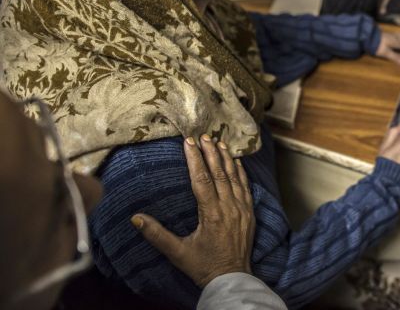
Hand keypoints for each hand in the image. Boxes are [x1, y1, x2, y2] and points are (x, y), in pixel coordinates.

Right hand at [131, 135, 254, 287]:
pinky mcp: (249, 212)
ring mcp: (241, 209)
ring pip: (234, 177)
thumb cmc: (203, 266)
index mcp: (211, 214)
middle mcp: (228, 207)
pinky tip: (236, 161)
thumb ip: (156, 234)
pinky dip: (241, 172)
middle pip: (219, 173)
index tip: (189, 142)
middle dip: (210, 152)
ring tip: (219, 142)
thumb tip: (135, 218)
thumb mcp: (177, 252)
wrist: (231, 278)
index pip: (201, 179)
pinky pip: (246, 186)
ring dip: (226, 158)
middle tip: (203, 135)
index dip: (194, 159)